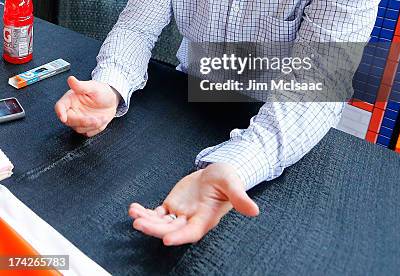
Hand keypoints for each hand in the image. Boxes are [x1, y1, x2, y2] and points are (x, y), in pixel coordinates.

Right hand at [55, 75, 119, 136]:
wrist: (112, 100)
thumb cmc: (101, 91)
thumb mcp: (93, 87)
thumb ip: (81, 86)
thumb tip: (70, 79)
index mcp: (71, 99)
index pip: (60, 106)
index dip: (60, 112)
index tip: (64, 118)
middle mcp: (72, 111)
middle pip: (69, 121)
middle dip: (83, 121)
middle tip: (95, 119)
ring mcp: (78, 120)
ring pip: (79, 128)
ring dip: (92, 125)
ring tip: (103, 117)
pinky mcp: (85, 127)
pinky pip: (88, 132)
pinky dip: (96, 128)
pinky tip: (102, 120)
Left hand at [129, 162, 258, 245]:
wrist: (218, 172)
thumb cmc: (227, 179)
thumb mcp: (233, 184)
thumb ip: (240, 198)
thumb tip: (255, 210)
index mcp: (205, 218)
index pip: (191, 232)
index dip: (179, 236)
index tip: (166, 239)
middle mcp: (190, 220)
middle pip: (171, 229)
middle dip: (155, 229)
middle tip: (139, 224)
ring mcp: (180, 214)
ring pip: (160, 223)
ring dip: (147, 221)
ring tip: (134, 214)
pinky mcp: (172, 206)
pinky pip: (156, 214)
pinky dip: (145, 212)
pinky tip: (134, 208)